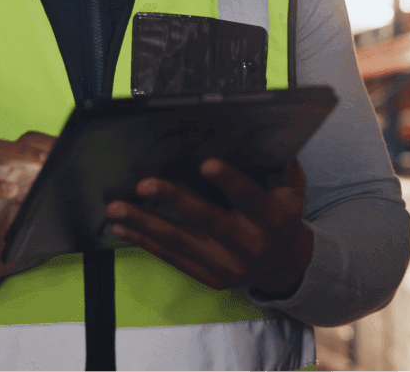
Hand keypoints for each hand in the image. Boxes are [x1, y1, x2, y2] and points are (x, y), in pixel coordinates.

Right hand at [0, 131, 55, 290]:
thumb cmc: (13, 237)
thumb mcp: (40, 219)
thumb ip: (57, 204)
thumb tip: (89, 198)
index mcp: (26, 172)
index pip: (38, 145)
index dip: (52, 143)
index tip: (71, 147)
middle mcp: (7, 171)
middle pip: (19, 142)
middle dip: (38, 144)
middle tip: (53, 156)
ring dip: (18, 154)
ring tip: (37, 164)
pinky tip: (7, 191)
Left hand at [104, 158, 312, 298]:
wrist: (285, 267)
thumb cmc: (284, 217)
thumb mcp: (293, 191)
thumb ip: (282, 165)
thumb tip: (266, 133)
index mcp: (273, 219)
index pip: (249, 197)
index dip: (229, 181)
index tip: (205, 163)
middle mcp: (249, 244)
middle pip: (206, 220)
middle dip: (173, 199)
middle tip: (144, 184)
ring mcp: (227, 265)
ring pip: (180, 242)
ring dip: (145, 224)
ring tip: (116, 208)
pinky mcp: (209, 278)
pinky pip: (172, 258)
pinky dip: (145, 242)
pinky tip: (122, 227)